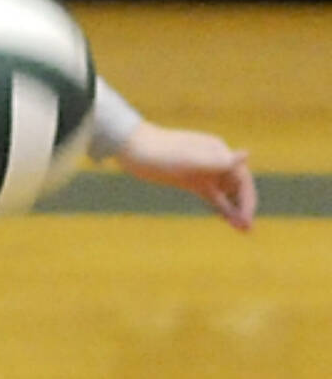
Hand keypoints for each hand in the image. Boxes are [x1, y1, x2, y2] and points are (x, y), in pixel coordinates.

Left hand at [114, 121, 256, 231]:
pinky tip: (225, 218)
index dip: (247, 199)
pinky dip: (219, 206)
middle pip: (236, 186)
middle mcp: (214, 160)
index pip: (241, 178)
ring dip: (233, 209)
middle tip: (247, 229)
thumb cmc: (161, 153)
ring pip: (224, 192)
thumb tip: (247, 154)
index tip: (247, 219)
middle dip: (243, 206)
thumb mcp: (189, 160)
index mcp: (218, 151)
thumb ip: (218, 161)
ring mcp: (201, 171)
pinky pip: (209, 194)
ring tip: (242, 229)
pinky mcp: (188, 179)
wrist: (132, 149)